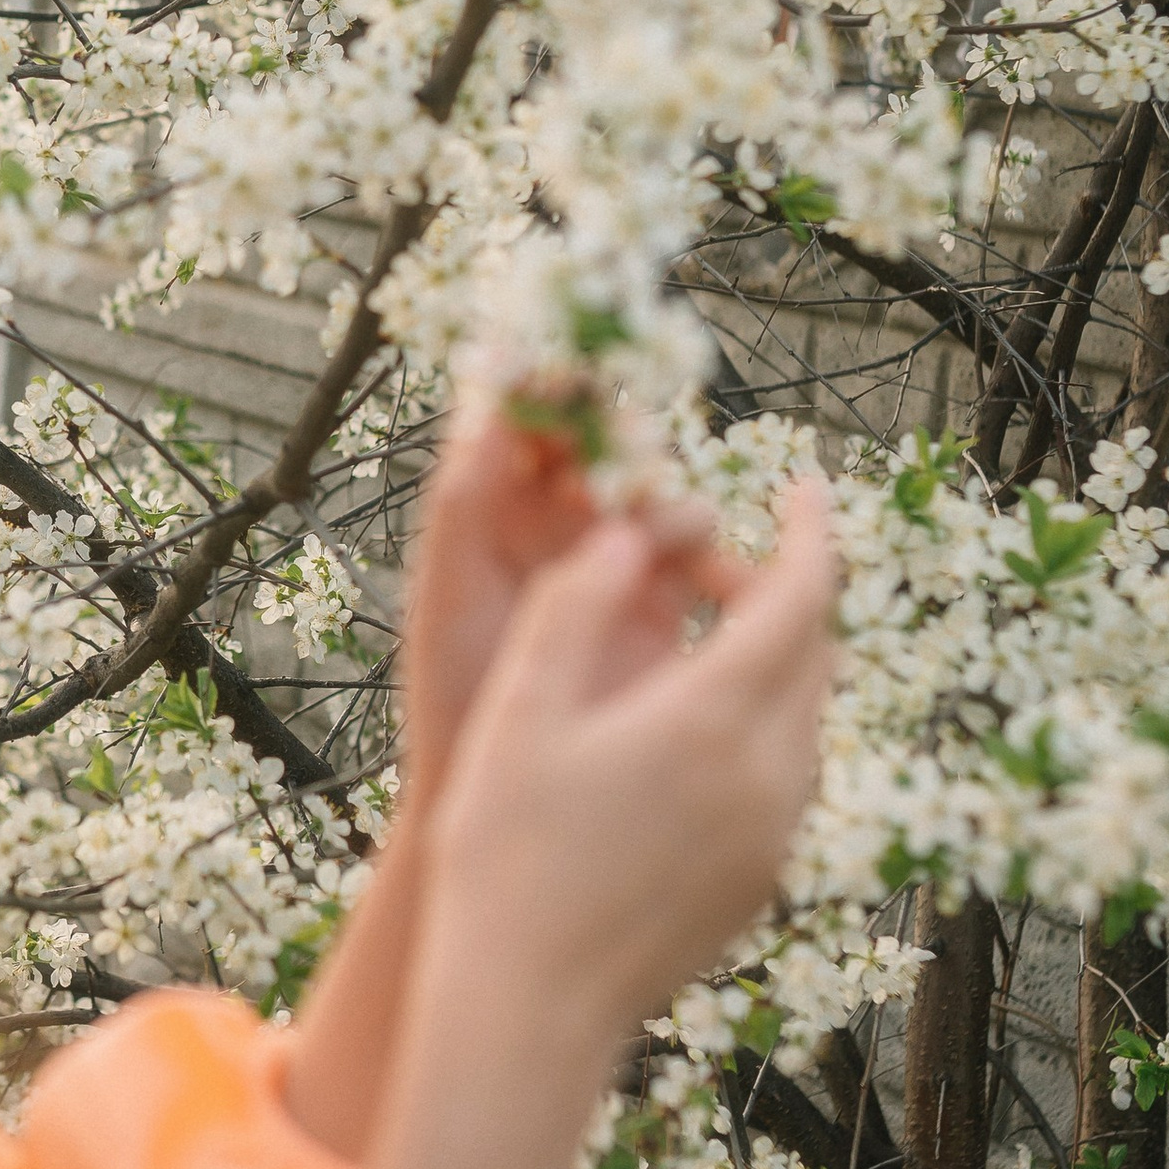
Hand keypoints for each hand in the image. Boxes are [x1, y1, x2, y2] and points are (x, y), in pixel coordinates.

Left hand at [399, 406, 730, 813]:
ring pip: (659, 501)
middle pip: (605, 451)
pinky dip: (715, 557)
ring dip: (667, 505)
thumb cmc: (454, 699)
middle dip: (623, 443)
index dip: (549, 389)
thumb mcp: (450, 599)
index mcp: (494, 511)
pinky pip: (704, 560)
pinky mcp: (666, 606)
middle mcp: (557, 527)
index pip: (528, 425)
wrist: (501, 802)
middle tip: (632, 452)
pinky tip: (718, 576)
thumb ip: (463, 507)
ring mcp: (615, 563)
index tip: (570, 366)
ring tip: (665, 533)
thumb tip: (485, 410)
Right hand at [420, 482, 839, 1045]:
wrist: (526, 1009)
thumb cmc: (503, 855)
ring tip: (686, 652)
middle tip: (701, 574)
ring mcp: (774, 838)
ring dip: (767, 667)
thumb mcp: (518, 713)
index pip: (803, 598)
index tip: (799, 487)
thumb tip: (626, 537)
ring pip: (805, 719)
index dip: (810, 532)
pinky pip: (786, 780)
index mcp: (713, 722)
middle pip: (815, 656)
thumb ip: (574, 607)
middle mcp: (769, 778)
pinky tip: (679, 741)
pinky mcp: (761, 882)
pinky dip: (757, 732)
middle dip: (778, 596)